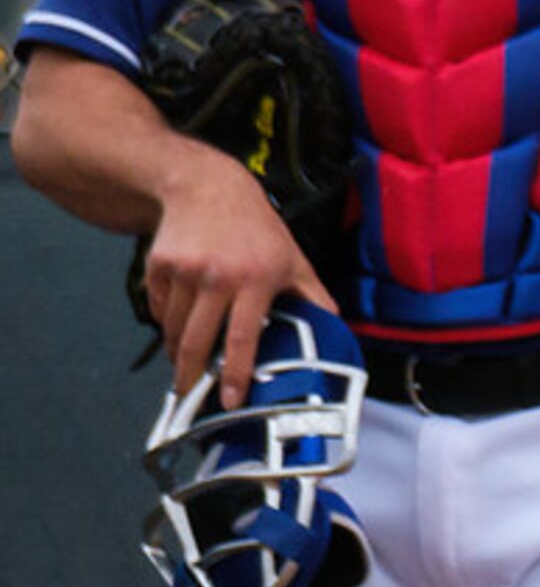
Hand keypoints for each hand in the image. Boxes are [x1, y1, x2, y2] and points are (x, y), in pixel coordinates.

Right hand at [144, 142, 337, 405]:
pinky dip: (164, 321)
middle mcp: (218, 276)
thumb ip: (313, 295)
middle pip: (197, 341)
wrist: (209, 187)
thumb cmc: (255, 227)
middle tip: (190, 394)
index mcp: (256, 279)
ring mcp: (185, 271)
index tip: (230, 399)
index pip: (243, 338)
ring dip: (177, 350)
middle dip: (191, 375)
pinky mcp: (159, 266)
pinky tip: (176, 322)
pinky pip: (157, 308)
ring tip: (183, 361)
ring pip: (173, 328)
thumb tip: (335, 326)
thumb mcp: (292, 258)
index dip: (234, 374)